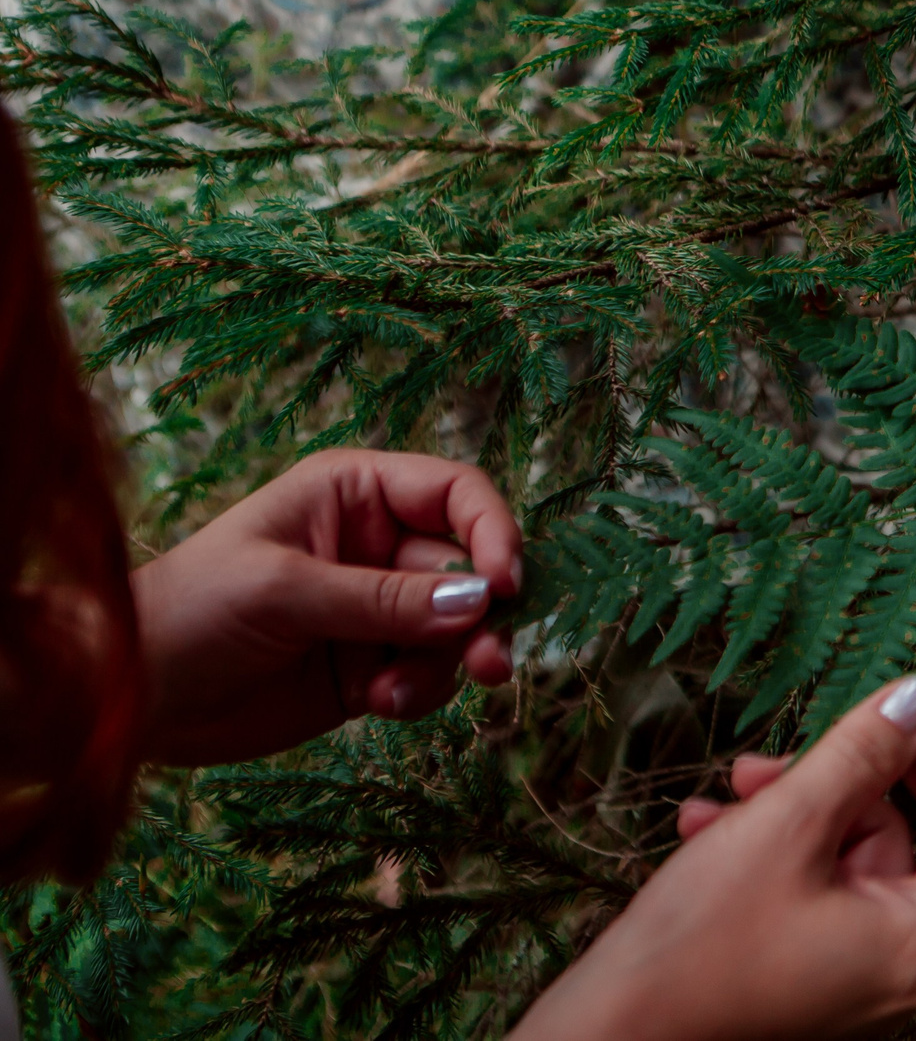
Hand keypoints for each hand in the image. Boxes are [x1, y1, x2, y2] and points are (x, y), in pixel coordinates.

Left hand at [129, 450, 520, 765]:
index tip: (506, 585)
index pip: (456, 494)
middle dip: (480, 617)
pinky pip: (429, 672)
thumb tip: (480, 601)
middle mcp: (378, 543)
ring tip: (397, 696)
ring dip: (445, 663)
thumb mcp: (284, 591)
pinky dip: (419, 692)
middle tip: (491, 664)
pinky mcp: (370, 665)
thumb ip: (383, 598)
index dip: (492, 532)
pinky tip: (377, 704)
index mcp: (355, 492)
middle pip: (467, 568)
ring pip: (457, 627)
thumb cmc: (190, 611)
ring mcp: (376, 608)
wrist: (127, 696)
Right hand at [512, 676, 915, 1040]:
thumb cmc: (700, 945)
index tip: (895, 723)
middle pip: (893, 842)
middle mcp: (897, 972)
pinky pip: (801, 899)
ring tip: (721, 799)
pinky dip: (760, 856)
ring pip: (836, 862)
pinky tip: (702, 832)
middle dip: (827, 785)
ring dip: (781, 813)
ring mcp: (846, 983)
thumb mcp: (790, 822)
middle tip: (761, 766)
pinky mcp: (796, 984)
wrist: (601, 1038)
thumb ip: (863, 752)